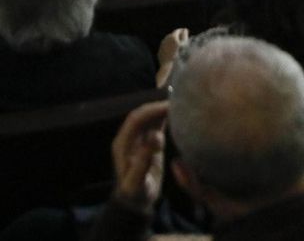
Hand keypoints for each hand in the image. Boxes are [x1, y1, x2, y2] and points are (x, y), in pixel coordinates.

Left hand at [109, 100, 169, 215]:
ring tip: (180, 104)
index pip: (135, 119)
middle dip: (157, 106)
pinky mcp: (148, 142)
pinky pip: (156, 125)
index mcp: (122, 143)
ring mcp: (138, 139)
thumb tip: (155, 136)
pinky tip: (178, 113)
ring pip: (149, 118)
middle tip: (178, 102)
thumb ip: (143, 160)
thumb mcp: (138, 181)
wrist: (135, 202)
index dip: (151, 110)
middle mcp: (129, 137)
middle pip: (142, 115)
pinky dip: (165, 117)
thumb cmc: (136, 193)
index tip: (168, 106)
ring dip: (162, 110)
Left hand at [157, 27, 188, 68]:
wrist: (169, 67)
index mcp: (172, 36)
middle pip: (172, 35)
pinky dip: (169, 48)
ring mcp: (162, 46)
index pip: (177, 31)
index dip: (182, 31)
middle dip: (177, 36)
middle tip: (183, 39)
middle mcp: (165, 40)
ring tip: (178, 46)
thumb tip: (185, 29)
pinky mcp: (160, 52)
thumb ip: (185, 36)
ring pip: (168, 42)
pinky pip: (165, 48)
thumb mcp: (185, 45)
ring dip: (172, 42)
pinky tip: (173, 52)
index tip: (186, 33)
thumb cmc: (179, 56)